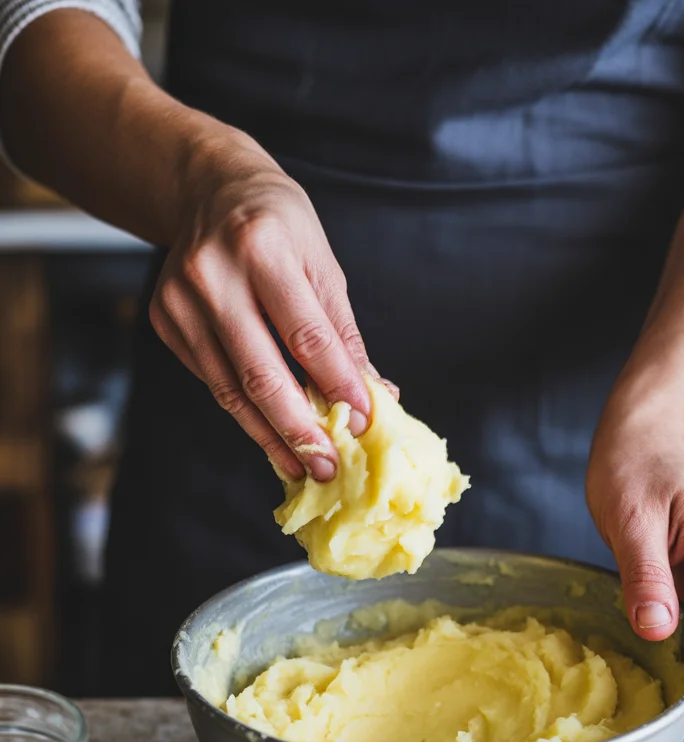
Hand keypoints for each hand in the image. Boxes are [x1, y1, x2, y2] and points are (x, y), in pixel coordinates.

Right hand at [149, 130, 380, 480]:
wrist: (206, 190)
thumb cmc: (277, 223)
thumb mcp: (322, 263)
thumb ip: (343, 332)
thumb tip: (375, 393)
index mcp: (262, 247)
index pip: (306, 335)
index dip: (337, 384)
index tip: (363, 420)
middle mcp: (213, 275)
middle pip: (261, 373)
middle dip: (300, 429)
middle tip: (328, 467)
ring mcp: (181, 301)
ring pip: (231, 389)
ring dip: (271, 436)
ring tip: (302, 467)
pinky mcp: (166, 322)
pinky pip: (214, 381)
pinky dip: (246, 413)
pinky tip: (272, 436)